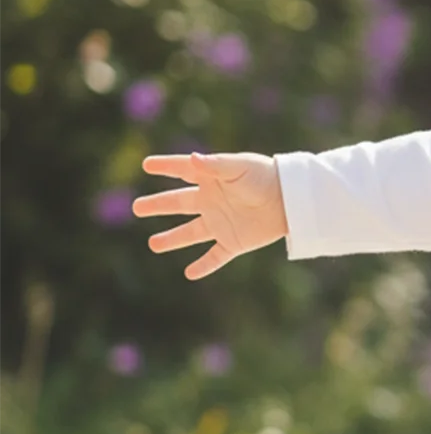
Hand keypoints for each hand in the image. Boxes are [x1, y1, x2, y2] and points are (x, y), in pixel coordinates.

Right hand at [133, 152, 288, 280]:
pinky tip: (189, 274)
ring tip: (153, 244)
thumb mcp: (239, 167)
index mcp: (211, 178)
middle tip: (137, 207)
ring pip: (190, 233)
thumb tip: (192, 158)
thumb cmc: (266, 176)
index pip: (182, 171)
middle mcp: (211, 201)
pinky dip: (204, 266)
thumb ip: (215, 165)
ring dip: (171, 239)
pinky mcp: (234, 242)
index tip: (147, 165)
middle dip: (157, 205)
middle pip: (178, 203)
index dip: (165, 166)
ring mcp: (221, 223)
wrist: (291, 200)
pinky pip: (215, 256)